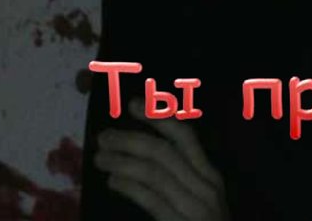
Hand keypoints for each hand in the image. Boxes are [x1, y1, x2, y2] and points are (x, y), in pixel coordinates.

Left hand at [95, 98, 229, 219]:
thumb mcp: (199, 200)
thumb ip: (182, 178)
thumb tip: (143, 154)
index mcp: (211, 176)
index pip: (185, 137)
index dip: (158, 117)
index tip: (132, 105)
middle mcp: (206, 186)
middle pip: (164, 152)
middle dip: (130, 140)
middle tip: (104, 137)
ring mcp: (196, 207)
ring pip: (155, 172)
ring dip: (123, 162)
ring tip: (101, 159)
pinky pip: (153, 199)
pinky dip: (130, 187)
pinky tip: (113, 182)